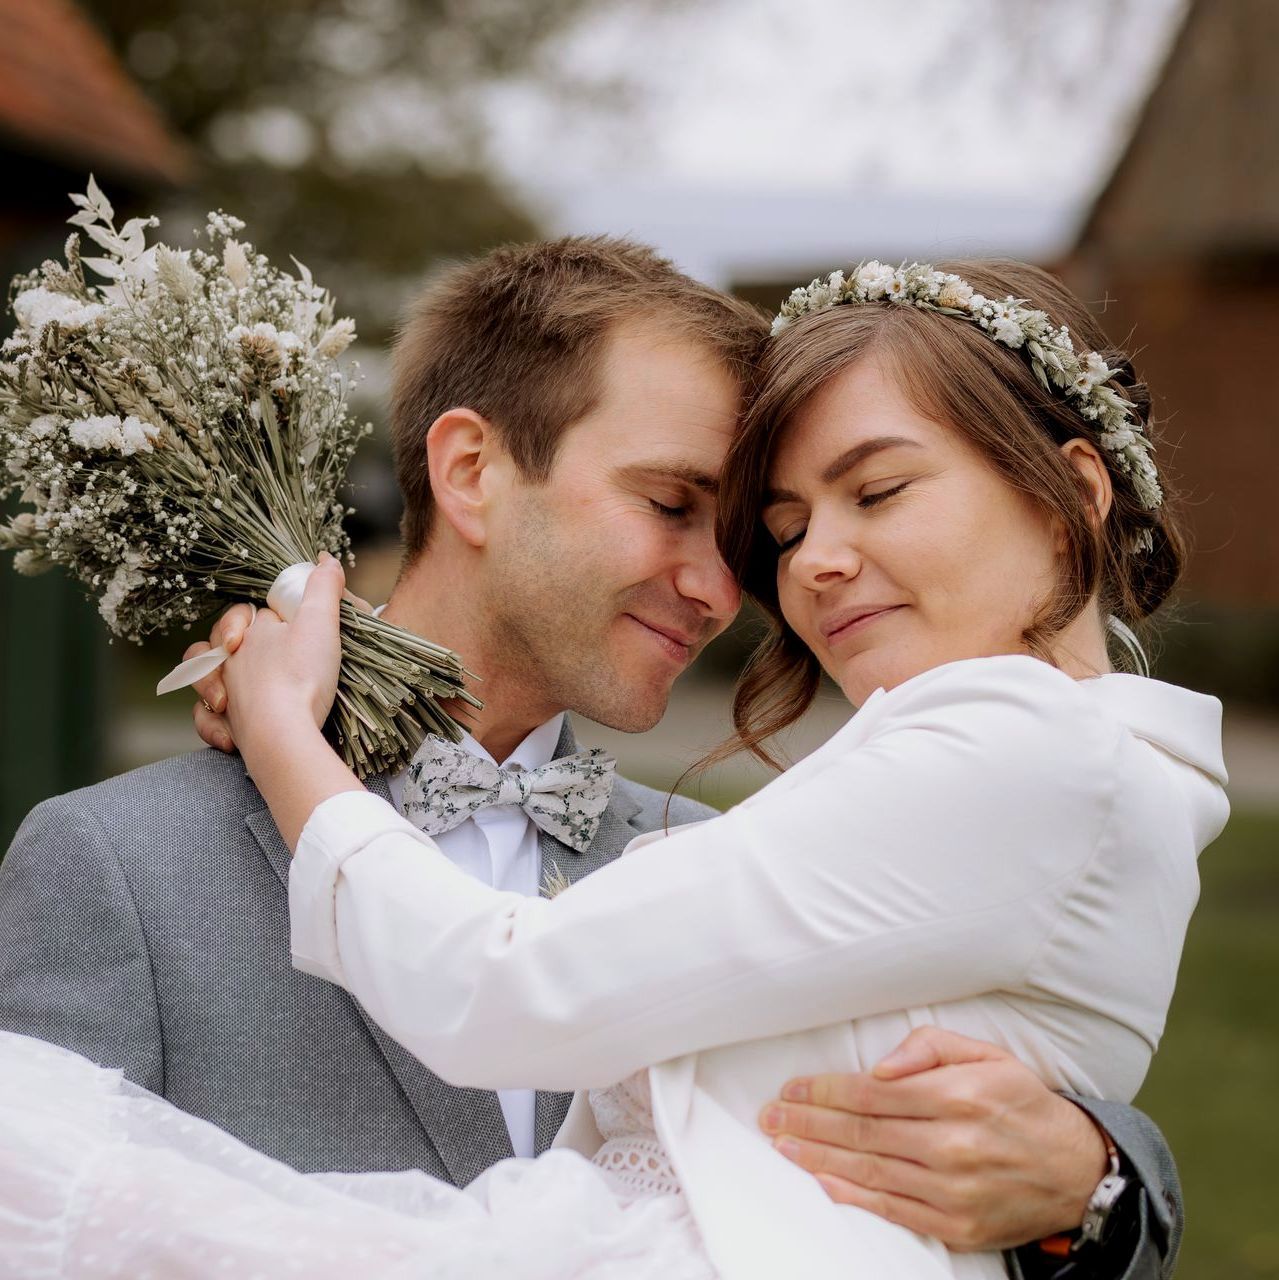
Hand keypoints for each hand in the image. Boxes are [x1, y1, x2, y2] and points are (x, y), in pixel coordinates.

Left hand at [190, 572, 370, 753]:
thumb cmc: (301, 676)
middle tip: (262, 652)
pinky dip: (214, 722)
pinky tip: (230, 725)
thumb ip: (324, 588)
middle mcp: (229, 662)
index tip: (293, 625)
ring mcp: (224, 695)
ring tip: (238, 686)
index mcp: (249, 633)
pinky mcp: (225, 728)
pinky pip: (206, 720)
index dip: (269, 615)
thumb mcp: (321, 623)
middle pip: (219, 641)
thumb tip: (325, 559)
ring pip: (202, 677)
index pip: (249, 612)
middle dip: (234, 640)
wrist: (282, 733)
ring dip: (214, 680)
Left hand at [759, 1026, 1108, 1251]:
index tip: (792, 1088)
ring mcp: (953, 1190)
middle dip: (808, 1123)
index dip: (825, 1091)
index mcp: (958, 1096)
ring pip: (870, 1171)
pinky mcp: (956, 1224)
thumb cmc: (1022, 1104)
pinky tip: (821, 1182)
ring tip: (783, 1145)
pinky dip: (852, 1196)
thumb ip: (931, 1047)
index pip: (873, 1093)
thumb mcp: (988, 1056)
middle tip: (770, 1117)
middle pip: (862, 1132)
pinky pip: (892, 1210)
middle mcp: (953, 1145)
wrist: (1077, 1171)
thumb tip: (882, 1063)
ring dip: (818, 1158)